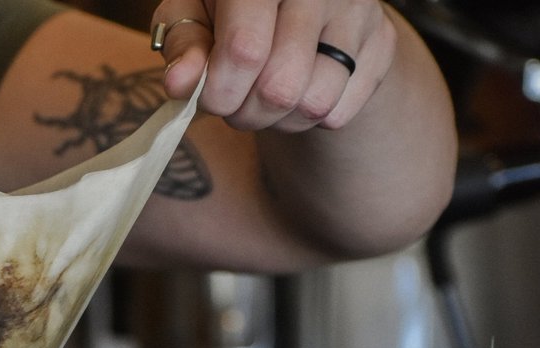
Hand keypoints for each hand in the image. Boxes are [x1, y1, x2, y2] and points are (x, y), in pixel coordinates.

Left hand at [151, 0, 397, 132]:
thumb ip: (185, 45)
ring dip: (279, 120)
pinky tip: (297, 90)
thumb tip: (180, 84)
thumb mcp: (194, 11)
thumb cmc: (232, 8)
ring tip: (265, 95)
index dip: (221, 92)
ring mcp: (359, 10)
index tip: (212, 97)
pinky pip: (339, 113)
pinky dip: (309, 119)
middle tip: (236, 102)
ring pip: (313, 105)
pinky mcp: (381, 43)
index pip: (245, 50)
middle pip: (280, 88)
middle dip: (247, 113)